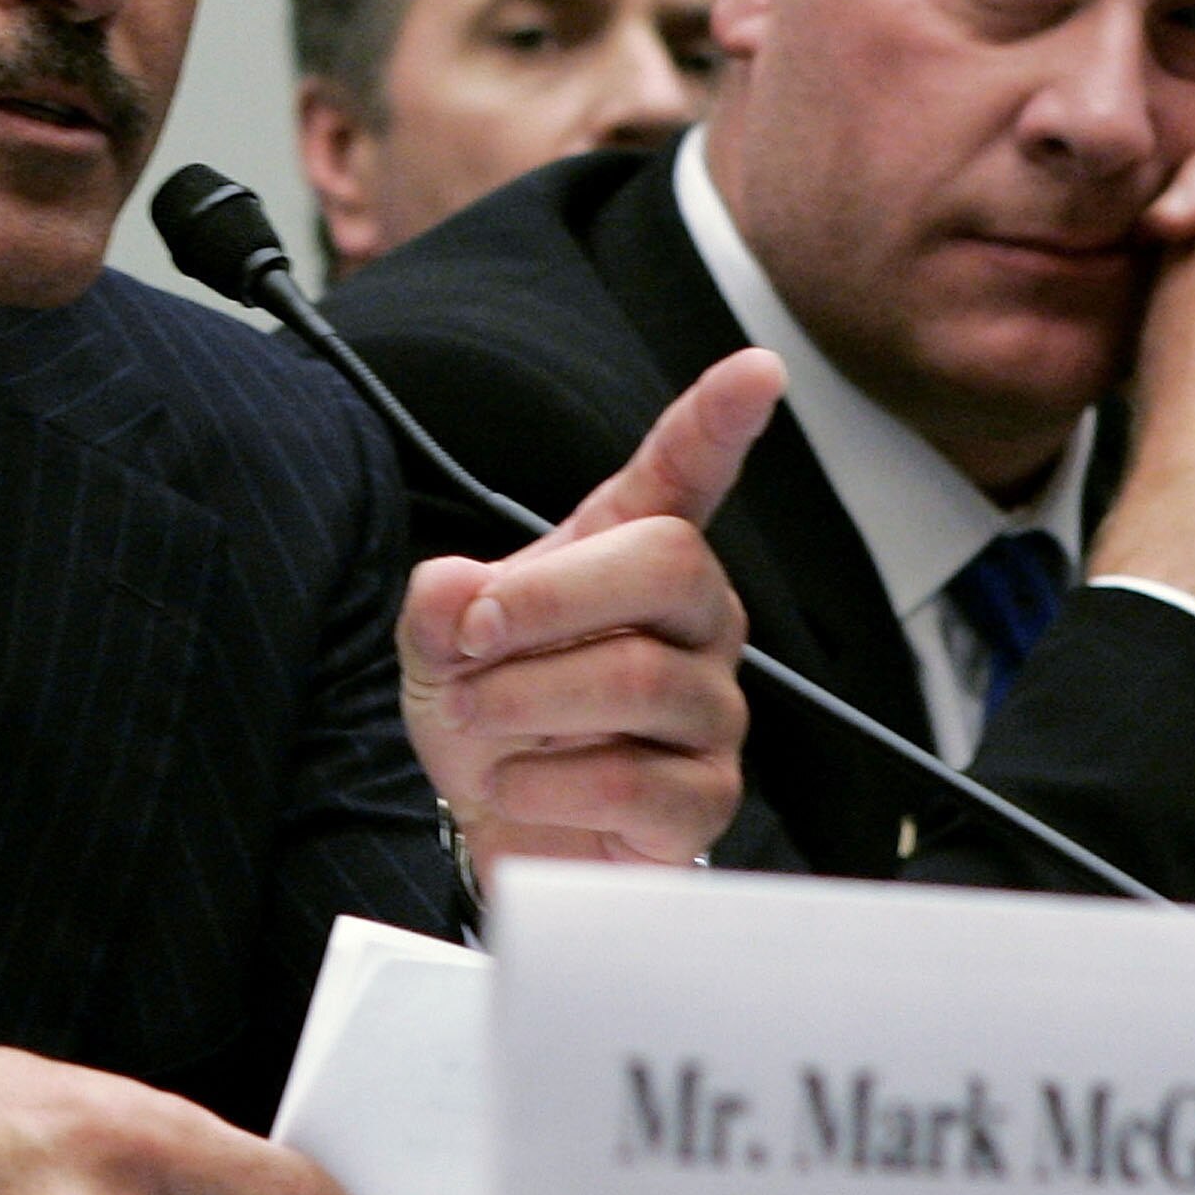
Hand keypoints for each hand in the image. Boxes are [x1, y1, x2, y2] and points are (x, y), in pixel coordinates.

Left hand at [398, 348, 781, 876]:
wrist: (497, 825)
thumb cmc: (491, 711)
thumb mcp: (438, 642)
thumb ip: (439, 603)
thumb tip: (462, 596)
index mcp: (631, 556)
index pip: (688, 475)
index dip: (719, 421)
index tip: (757, 370)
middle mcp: (694, 621)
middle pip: (669, 564)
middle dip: (550, 598)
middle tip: (471, 637)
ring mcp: (710, 710)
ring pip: (640, 678)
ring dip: (524, 698)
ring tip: (474, 718)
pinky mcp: (705, 800)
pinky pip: (633, 781)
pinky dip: (544, 780)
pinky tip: (516, 781)